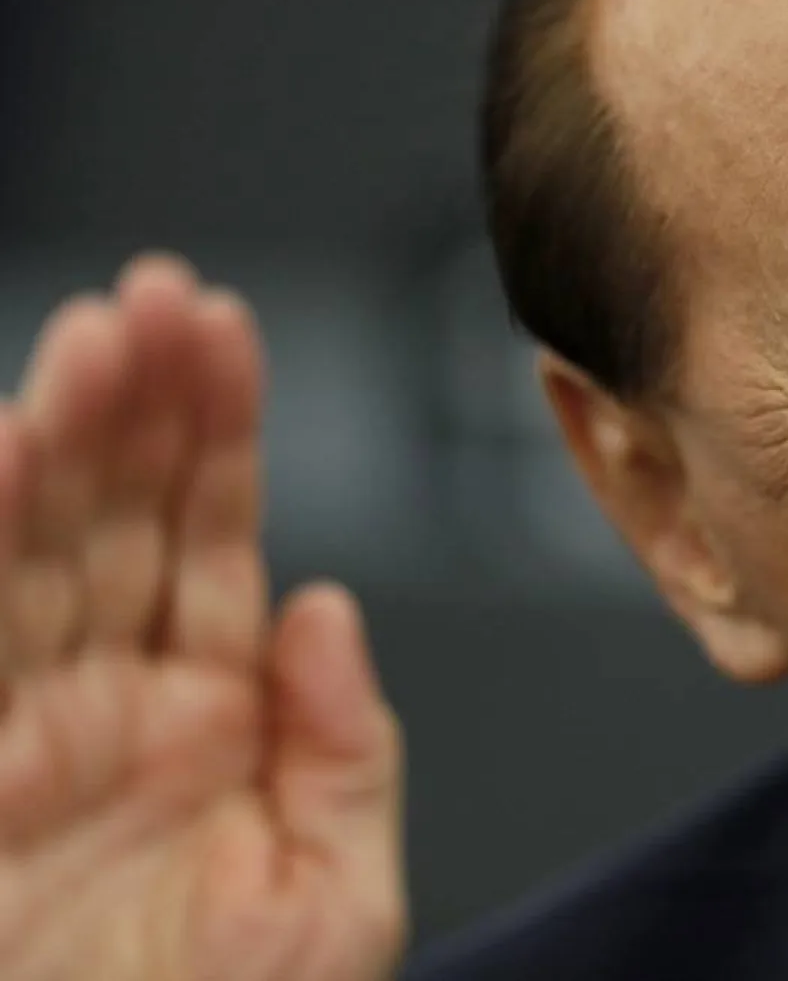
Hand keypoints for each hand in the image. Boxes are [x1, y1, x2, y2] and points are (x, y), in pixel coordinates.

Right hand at [0, 255, 405, 979]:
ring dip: (55, 447)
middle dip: (136, 406)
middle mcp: (104, 710)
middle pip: (117, 523)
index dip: (219, 434)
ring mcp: (19, 735)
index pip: (210, 543)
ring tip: (89, 342)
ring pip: (31, 559)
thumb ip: (344, 749)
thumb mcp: (335, 901)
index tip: (225, 329)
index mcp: (210, 722)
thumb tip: (325, 601)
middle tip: (156, 297)